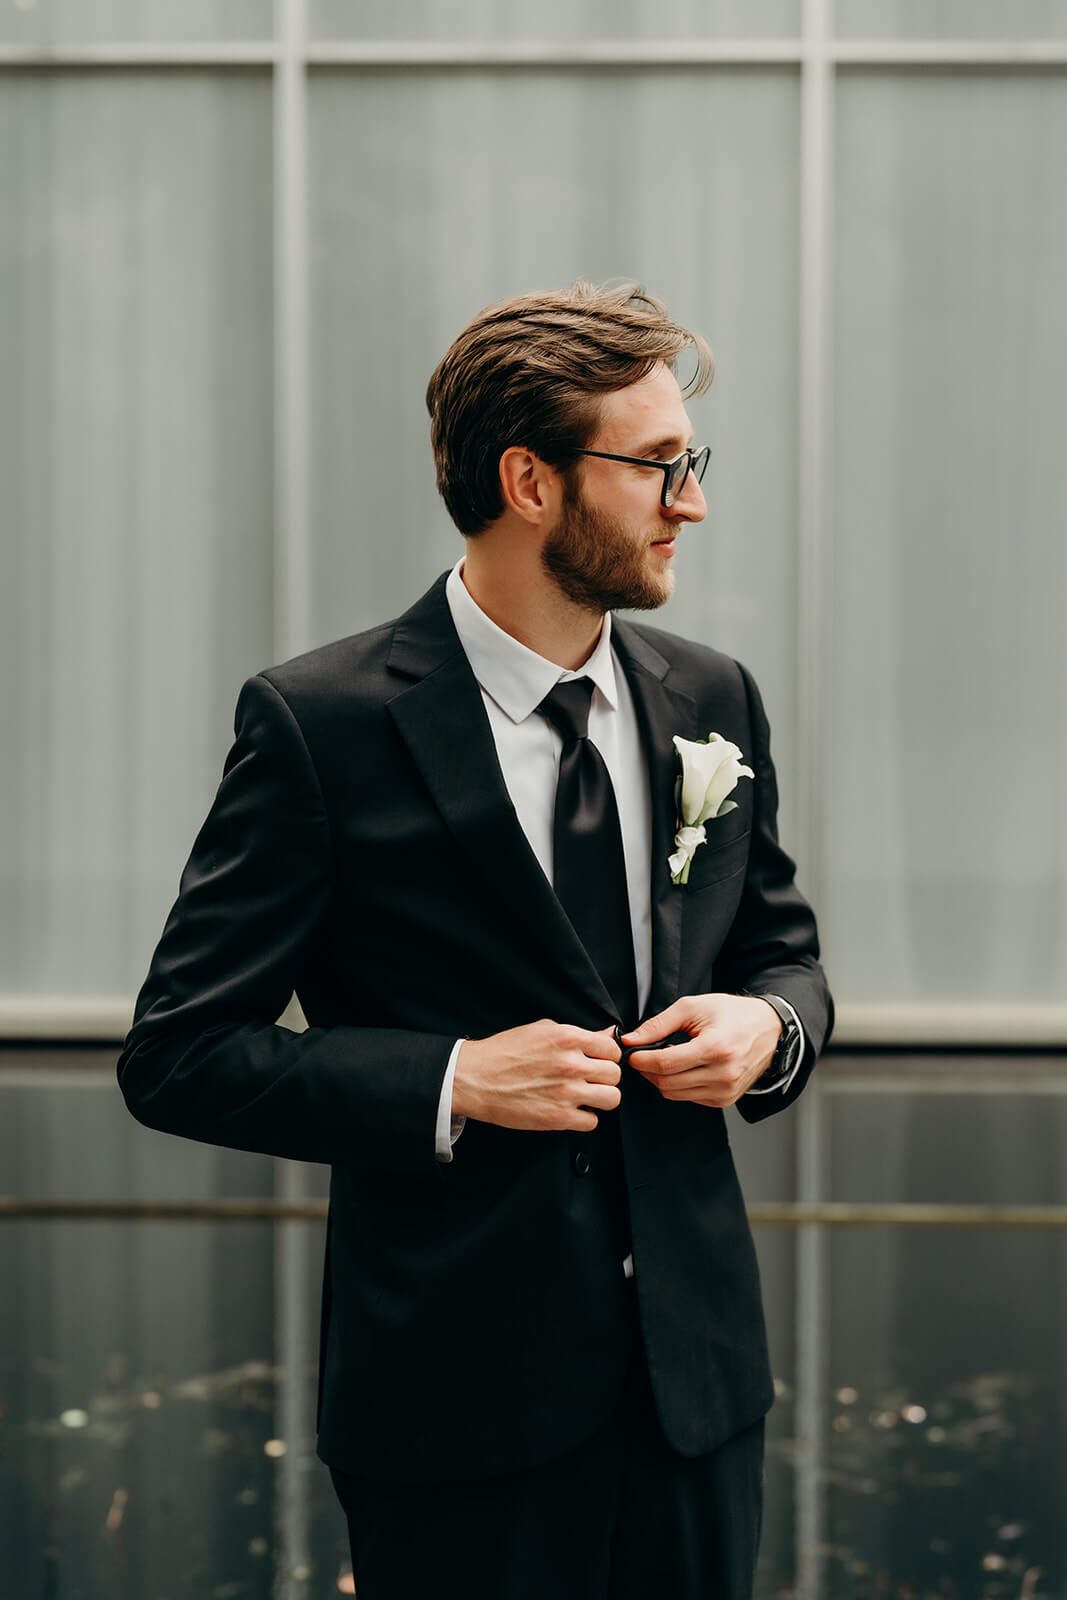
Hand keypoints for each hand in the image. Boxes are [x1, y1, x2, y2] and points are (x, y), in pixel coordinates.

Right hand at [452, 1020, 621, 1132]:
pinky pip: (592, 1122)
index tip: (599, 1060)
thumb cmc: (503, 1053)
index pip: (612, 1048)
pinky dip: (584, 1118)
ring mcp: (566, 1092)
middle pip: (615, 1074)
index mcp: (567, 1038)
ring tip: (585, 1096)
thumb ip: (576, 1035)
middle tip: (590, 1079)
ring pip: (612, 1099)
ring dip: (600, 1098)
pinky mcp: (558, 1117)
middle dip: (604, 1077)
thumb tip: (605, 1036)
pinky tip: (571, 1110)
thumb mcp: (540, 1030)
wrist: (474, 1078)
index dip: (606, 1055)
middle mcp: (571, 1065)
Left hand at [620, 994, 780, 1108]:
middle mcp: (723, 1074)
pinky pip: (689, 1097)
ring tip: (664, 1058)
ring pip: (674, 1094)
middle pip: (667, 1083)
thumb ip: (659, 1024)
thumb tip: (631, 1039)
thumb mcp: (694, 1007)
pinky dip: (678, 1085)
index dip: (641, 1059)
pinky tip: (683, 1068)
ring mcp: (726, 1091)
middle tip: (643, 1054)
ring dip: (661, 1078)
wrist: (769, 1030)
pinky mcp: (726, 1100)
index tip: (632, 1052)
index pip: (665, 1064)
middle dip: (647, 1070)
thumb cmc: (733, 1014)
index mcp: (716, 1048)